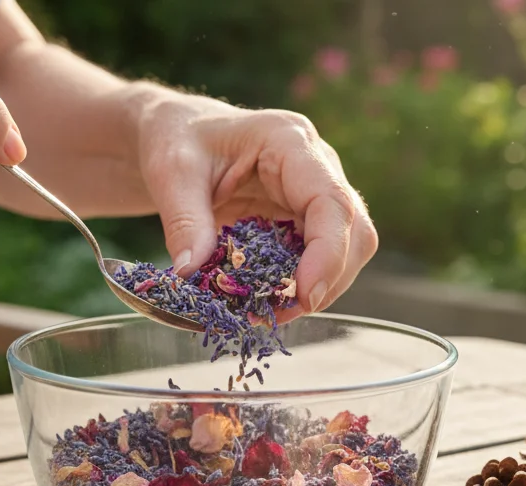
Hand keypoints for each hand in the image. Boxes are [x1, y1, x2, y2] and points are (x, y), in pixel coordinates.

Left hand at [135, 96, 376, 319]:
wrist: (178, 134)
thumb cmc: (177, 139)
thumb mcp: (172, 174)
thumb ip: (184, 221)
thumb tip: (192, 272)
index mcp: (288, 141)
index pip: (332, 201)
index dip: (328, 253)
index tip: (304, 295)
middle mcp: (316, 165)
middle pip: (354, 231)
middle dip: (328, 279)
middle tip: (280, 312)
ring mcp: (314, 193)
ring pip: (347, 249)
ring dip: (317, 288)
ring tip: (268, 311)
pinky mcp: (305, 218)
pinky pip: (320, 258)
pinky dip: (299, 284)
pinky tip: (267, 300)